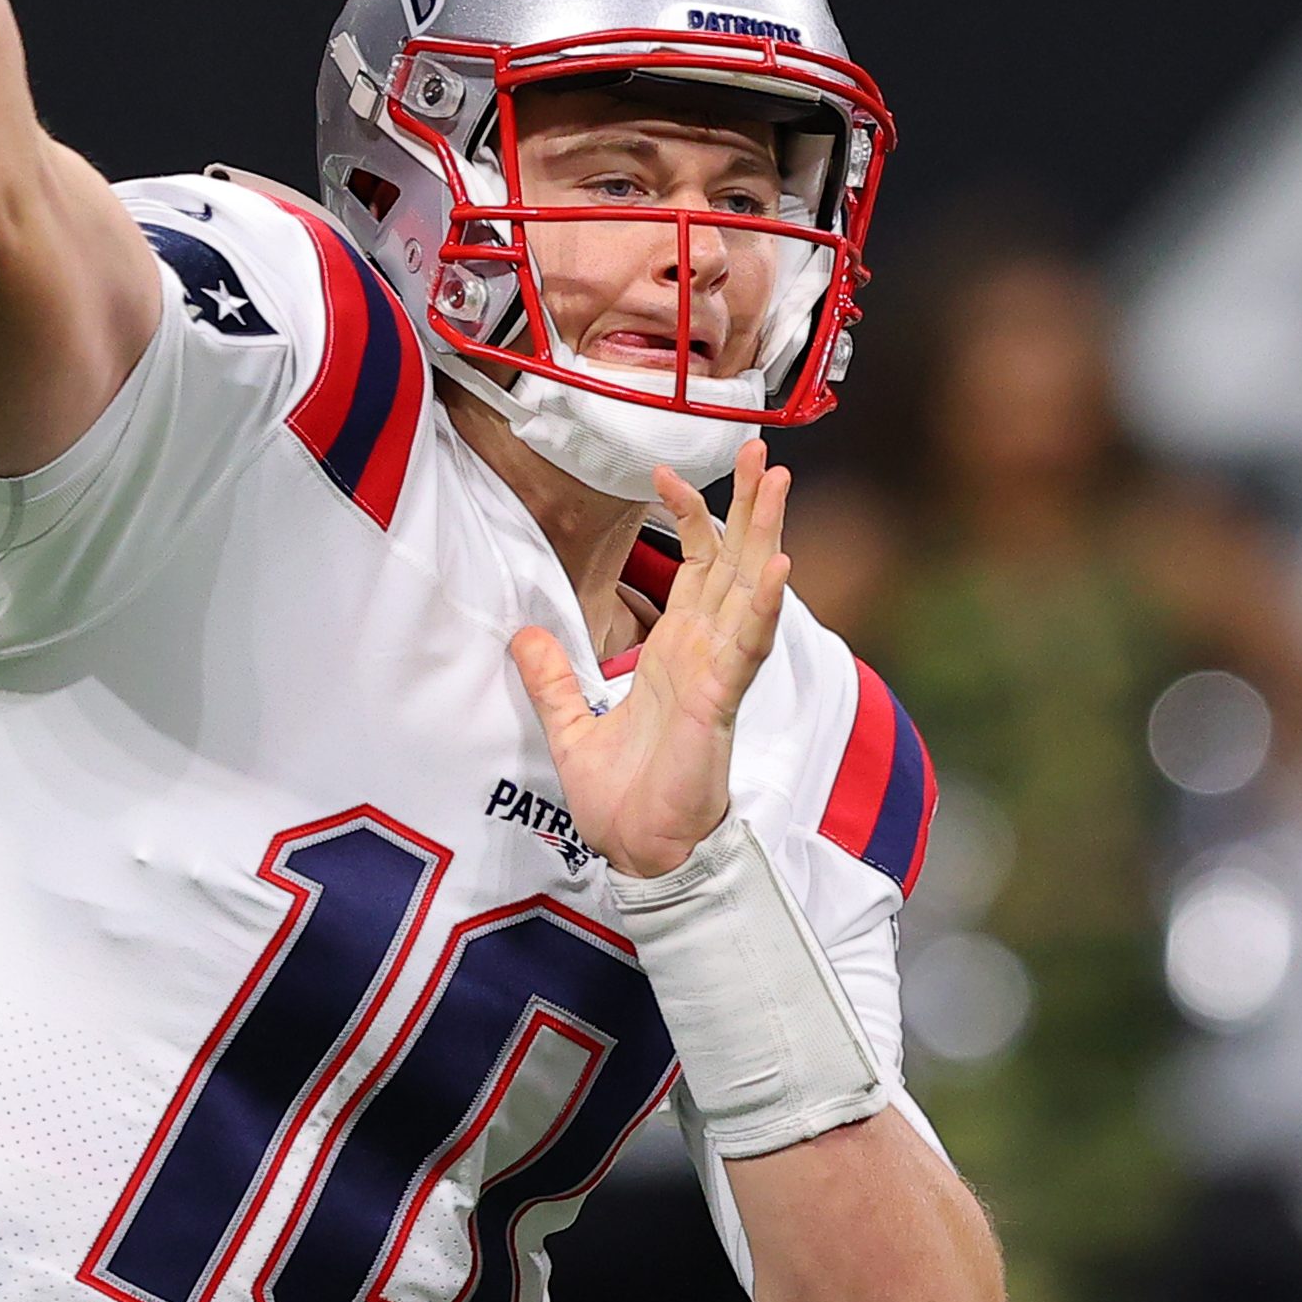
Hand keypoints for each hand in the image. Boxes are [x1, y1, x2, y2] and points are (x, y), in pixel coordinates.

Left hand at [506, 441, 790, 877]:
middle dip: (748, 505)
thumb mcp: (569, 726)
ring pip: (749, 588)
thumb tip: (522, 633)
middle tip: (761, 448)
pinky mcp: (720, 701)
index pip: (693, 569)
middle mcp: (703, 653)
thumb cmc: (620, 800)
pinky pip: (747, 646)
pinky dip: (763, 604)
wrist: (638, 853)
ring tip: (778, 480)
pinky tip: (779, 565)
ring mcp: (717, 673)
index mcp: (673, 652)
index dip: (688, 517)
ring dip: (765, 533)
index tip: (666, 470)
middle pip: (734, 562)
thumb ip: (551, 678)